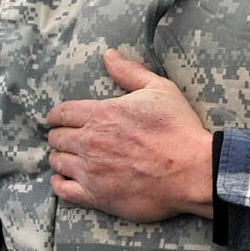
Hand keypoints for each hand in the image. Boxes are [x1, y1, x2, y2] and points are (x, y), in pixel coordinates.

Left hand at [47, 49, 213, 221]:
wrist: (192, 170)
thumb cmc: (178, 128)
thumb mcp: (160, 89)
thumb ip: (130, 72)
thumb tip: (109, 55)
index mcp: (102, 114)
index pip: (63, 113)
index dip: (58, 115)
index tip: (58, 118)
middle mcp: (90, 142)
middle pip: (58, 138)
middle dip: (60, 135)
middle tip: (66, 137)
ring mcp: (91, 170)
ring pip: (58, 162)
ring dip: (60, 157)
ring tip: (67, 157)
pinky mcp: (96, 195)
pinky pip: (63, 190)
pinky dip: (58, 183)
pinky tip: (63, 179)